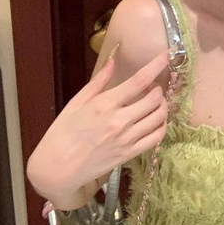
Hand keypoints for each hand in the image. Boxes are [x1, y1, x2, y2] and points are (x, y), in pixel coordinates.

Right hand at [27, 47, 171, 198]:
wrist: (57, 168)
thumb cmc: (62, 133)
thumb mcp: (76, 102)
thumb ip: (98, 81)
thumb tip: (113, 61)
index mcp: (105, 104)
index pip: (139, 81)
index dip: (157, 65)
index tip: (167, 55)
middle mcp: (120, 121)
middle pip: (154, 99)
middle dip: (158, 88)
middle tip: (152, 87)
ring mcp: (127, 139)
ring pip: (159, 117)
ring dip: (163, 105)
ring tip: (156, 102)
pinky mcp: (130, 154)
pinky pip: (156, 138)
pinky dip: (162, 126)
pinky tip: (157, 120)